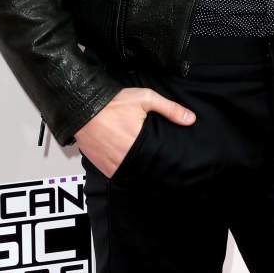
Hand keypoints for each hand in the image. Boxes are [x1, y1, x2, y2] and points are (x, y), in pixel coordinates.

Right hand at [74, 86, 195, 177]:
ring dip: (134, 167)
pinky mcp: (101, 165)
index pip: (156, 161)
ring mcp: (111, 163)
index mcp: (138, 142)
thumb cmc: (114, 102)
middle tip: (151, 156)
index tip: (164, 157)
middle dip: (148, 163)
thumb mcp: (145, 99)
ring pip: (129, 173)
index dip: (161, 160)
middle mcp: (124, 156)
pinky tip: (124, 158)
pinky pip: (115, 173)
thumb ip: (169, 109)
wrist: (83, 105)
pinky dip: (120, 168)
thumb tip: (191, 119)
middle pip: (143, 168)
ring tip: (138, 157)